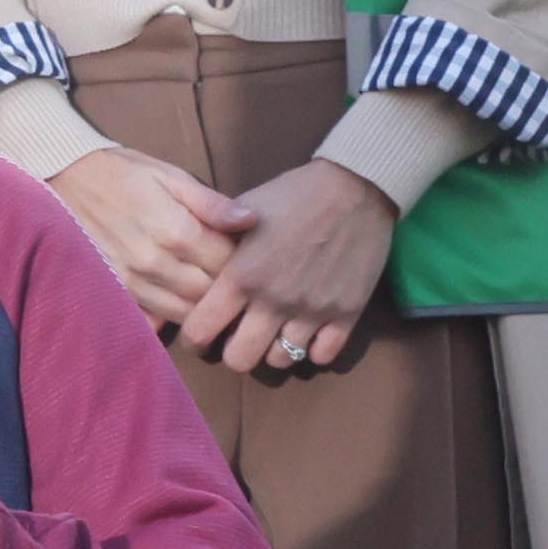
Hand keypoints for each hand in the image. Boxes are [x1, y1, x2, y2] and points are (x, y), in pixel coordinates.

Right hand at [49, 141, 253, 344]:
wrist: (63, 179)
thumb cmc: (122, 173)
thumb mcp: (169, 176)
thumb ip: (211, 203)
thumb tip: (252, 220)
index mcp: (175, 231)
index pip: (228, 263)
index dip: (244, 261)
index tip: (247, 255)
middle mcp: (154, 263)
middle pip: (209, 293)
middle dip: (227, 287)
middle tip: (234, 276)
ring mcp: (132, 283)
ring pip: (185, 313)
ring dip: (201, 306)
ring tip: (208, 290)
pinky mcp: (114, 293)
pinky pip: (151, 321)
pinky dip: (169, 317)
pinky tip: (175, 302)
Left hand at [206, 160, 399, 382]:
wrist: (354, 187)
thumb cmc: (294, 194)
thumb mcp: (244, 211)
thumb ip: (218, 243)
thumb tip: (195, 266)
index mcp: (241, 275)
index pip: (200, 331)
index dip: (193, 338)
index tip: (197, 335)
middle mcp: (273, 300)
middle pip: (239, 360)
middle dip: (232, 351)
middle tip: (237, 337)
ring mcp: (312, 311)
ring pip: (280, 361)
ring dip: (273, 349)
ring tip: (274, 331)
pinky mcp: (346, 314)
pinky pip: (322, 356)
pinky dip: (312, 349)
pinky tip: (308, 333)